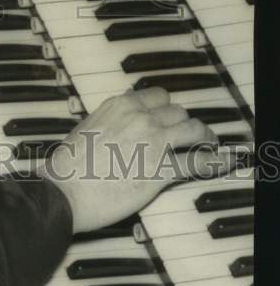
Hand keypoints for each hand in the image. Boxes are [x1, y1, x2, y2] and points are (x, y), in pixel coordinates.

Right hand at [36, 87, 232, 232]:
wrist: (65, 190)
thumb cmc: (69, 166)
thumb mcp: (88, 128)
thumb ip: (110, 121)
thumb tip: (122, 125)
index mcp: (120, 105)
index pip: (158, 95)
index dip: (168, 108)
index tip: (171, 118)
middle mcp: (139, 116)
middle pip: (178, 111)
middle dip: (185, 123)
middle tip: (191, 135)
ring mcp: (152, 141)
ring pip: (193, 129)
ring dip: (203, 138)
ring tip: (210, 145)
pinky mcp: (161, 170)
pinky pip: (196, 162)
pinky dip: (212, 162)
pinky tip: (220, 163)